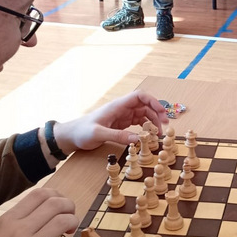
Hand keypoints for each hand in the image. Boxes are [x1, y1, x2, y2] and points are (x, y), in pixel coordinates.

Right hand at [0, 188, 81, 236]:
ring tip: (70, 232)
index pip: (39, 194)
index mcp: (7, 221)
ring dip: (73, 223)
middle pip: (55, 204)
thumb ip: (15, 224)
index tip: (60, 205)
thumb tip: (38, 217)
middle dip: (69, 206)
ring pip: (64, 221)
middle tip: (70, 217)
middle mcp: (19, 230)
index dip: (56, 195)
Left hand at [54, 91, 168, 153]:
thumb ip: (118, 136)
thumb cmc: (82, 131)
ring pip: (144, 114)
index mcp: (117, 106)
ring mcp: (122, 116)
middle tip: (165, 126)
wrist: (71, 136)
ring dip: (153, 121)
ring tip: (158, 133)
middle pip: (145, 105)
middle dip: (157, 113)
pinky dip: (146, 127)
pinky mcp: (122, 123)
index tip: (162, 112)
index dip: (153, 102)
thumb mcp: (98, 134)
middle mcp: (122, 108)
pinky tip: (149, 135)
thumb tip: (138, 140)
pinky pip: (138, 122)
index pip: (139, 96)